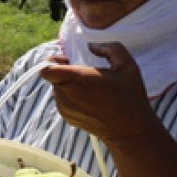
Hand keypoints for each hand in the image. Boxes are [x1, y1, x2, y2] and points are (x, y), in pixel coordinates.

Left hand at [39, 42, 160, 143]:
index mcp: (77, 79)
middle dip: (63, 72)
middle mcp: (66, 94)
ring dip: (67, 85)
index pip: (46, 68)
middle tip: (83, 74)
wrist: (130, 131)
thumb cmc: (130, 96)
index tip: (69, 62)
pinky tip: (90, 100)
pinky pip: (61, 100)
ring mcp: (64, 108)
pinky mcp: (66, 117)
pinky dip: (70, 97)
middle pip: (51, 77)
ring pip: (56, 88)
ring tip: (89, 89)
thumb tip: (91, 46)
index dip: (53, 62)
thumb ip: (109, 48)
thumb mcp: (127, 66)